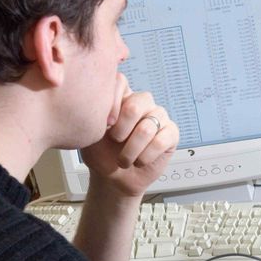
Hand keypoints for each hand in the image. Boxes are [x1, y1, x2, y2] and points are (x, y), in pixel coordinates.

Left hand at [81, 73, 179, 197]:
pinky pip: (160, 142)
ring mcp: (159, 116)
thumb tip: (101, 106)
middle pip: (137, 103)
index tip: (105, 124)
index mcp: (122, 96)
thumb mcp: (89, 132)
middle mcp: (142, 102)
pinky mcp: (171, 133)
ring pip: (147, 128)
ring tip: (124, 160)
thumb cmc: (101, 154)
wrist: (113, 179)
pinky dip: (145, 157)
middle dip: (122, 129)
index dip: (112, 103)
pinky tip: (139, 161)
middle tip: (115, 141)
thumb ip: (92, 114)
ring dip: (131, 151)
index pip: (121, 81)